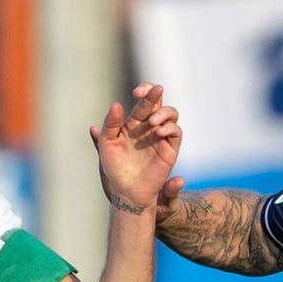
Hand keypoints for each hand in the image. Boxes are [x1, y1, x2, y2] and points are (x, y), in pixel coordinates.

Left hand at [89, 82, 180, 215]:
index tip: (136, 92)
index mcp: (134, 122)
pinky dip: (170, 127)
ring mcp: (161, 136)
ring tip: (153, 122)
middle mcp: (149, 126)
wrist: (126, 190)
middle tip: (154, 91)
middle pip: (158, 102)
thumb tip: (117, 104)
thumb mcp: (106, 144)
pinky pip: (176, 132)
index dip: (144, 90)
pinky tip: (158, 131)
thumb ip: (110, 124)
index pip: (143, 100)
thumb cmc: (114, 168)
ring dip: (164, 112)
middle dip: (155, 94)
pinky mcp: (170, 148)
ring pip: (171, 114)